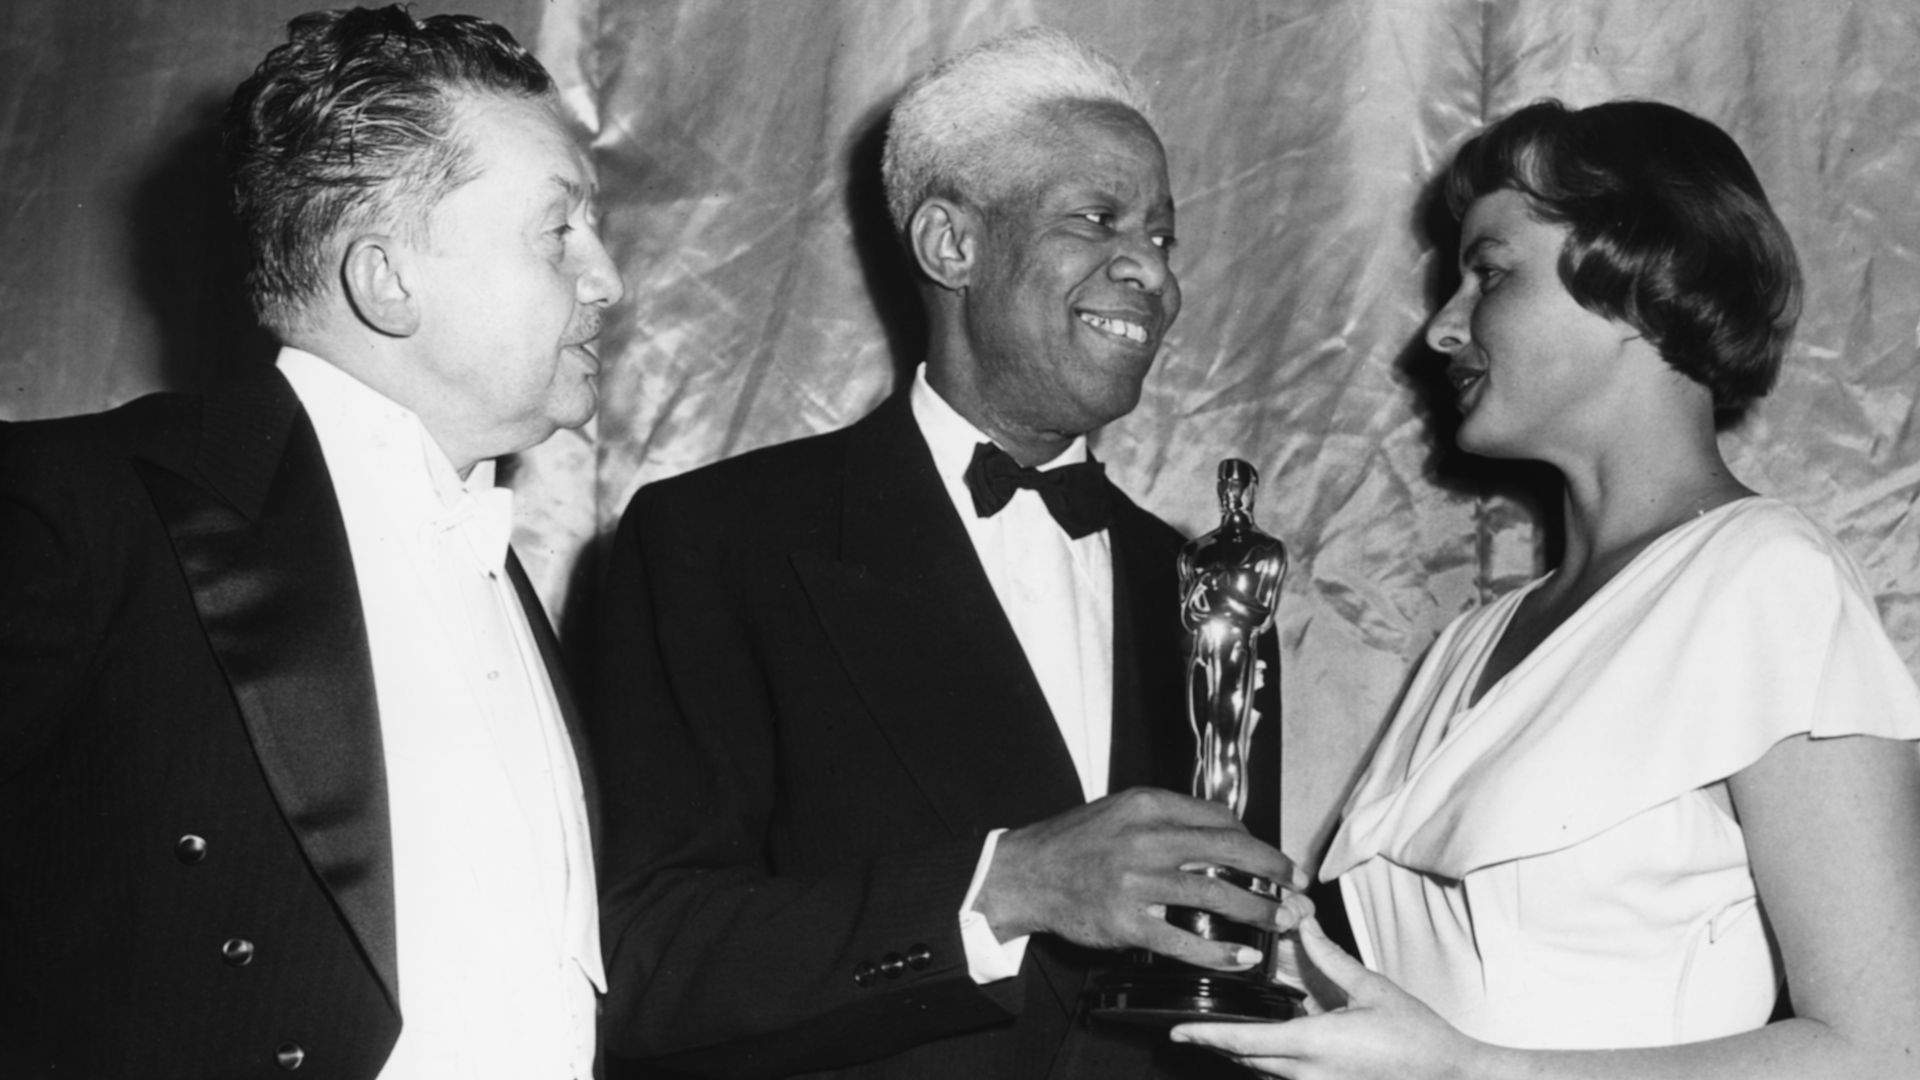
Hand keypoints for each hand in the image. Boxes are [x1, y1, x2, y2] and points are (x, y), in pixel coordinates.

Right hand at [974, 787, 1311, 970]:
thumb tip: (1218, 831)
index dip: (1256, 840)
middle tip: (1299, 887)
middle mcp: (1146, 838)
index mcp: (1148, 805)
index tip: (1274, 859)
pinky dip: (1218, 950)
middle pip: (1229, 850)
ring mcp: (1135, 881)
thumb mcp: (1119, 810)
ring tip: (1284, 921)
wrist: (1023, 873)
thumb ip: (1165, 817)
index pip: (1219, 819)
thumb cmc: (1073, 842)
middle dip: (1273, 870)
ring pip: (1214, 893)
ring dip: (1258, 910)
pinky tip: (1242, 956)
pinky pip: (1182, 938)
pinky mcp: (1124, 921)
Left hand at [1170, 918, 1481, 1078]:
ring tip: (1228, 1024)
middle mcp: (1309, 1073)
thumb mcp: (1372, 990)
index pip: (1245, 1041)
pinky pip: (1288, 1076)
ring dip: (1246, 1048)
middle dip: (1219, 1040)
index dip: (1206, 1036)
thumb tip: (1304, 927)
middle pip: (1247, 1058)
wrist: (1452, 1078)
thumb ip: (1331, 959)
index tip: (1177, 1030)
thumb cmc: (1419, 1039)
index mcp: (1315, 1044)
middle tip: (1194, 1021)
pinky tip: (1277, 1037)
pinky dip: (1272, 1057)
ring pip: (1265, 1069)